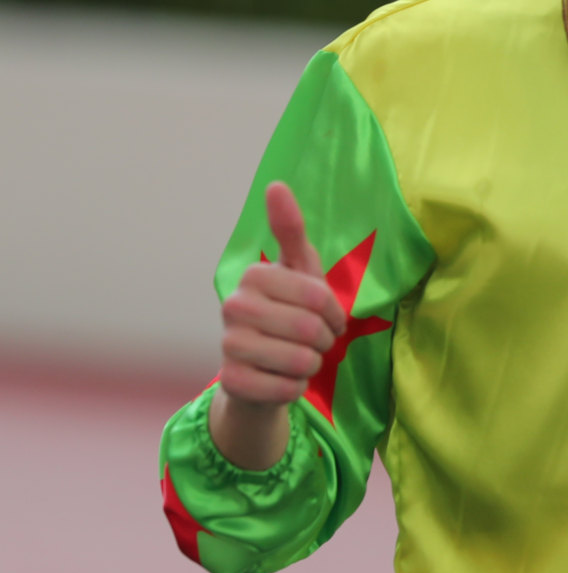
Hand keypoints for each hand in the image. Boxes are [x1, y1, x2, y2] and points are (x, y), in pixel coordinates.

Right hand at [210, 182, 344, 468]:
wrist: (261, 368)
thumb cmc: (289, 312)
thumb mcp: (299, 270)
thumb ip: (290, 229)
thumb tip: (276, 184)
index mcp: (254, 276)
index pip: (319, 295)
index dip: (334, 312)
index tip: (326, 315)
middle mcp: (233, 306)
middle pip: (311, 329)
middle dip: (325, 340)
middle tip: (315, 341)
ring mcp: (228, 344)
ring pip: (300, 360)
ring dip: (312, 364)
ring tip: (299, 358)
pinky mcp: (231, 381)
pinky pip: (287, 389)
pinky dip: (296, 388)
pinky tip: (282, 379)